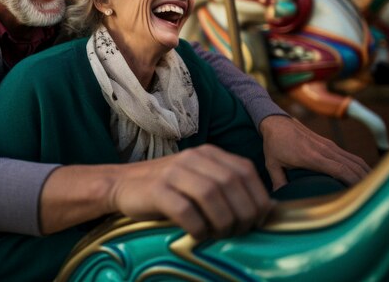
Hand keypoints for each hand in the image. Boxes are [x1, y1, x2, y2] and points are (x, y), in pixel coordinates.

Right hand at [107, 145, 273, 239]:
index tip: (258, 220)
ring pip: (211, 194)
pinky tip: (197, 234)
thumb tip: (266, 208)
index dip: (257, 197)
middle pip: (231, 183)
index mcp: (207, 153)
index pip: (245, 170)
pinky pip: (185, 210)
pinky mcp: (156, 190)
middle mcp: (192, 157)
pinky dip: (197, 227)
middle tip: (239, 231)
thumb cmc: (167, 189)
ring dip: (223, 221)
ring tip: (220, 234)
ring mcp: (173, 172)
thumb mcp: (199, 179)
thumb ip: (227, 187)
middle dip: (243, 212)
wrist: (122, 184)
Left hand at [260, 115, 369, 189]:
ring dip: (365, 172)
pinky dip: (359, 165)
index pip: (340, 169)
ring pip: (354, 159)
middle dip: (365, 180)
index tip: (362, 194)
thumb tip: (278, 200)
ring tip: (374, 188)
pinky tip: (364, 175)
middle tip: (374, 197)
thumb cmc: (274, 144)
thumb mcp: (271, 164)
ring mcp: (328, 145)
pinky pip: (349, 155)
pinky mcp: (329, 144)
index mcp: (311, 156)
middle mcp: (324, 149)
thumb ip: (278, 182)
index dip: (353, 181)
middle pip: (352, 165)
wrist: (276, 121)